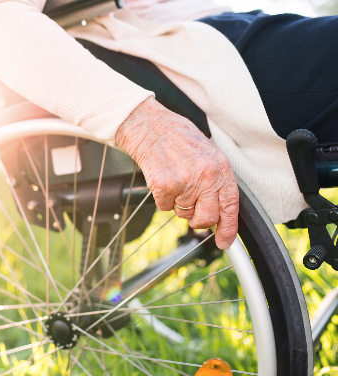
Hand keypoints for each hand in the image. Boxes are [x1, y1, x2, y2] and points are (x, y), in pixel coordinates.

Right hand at [115, 97, 238, 249]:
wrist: (151, 127)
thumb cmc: (178, 139)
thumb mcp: (207, 155)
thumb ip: (215, 181)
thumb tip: (218, 212)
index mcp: (220, 168)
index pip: (230, 206)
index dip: (228, 228)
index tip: (224, 241)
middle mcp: (206, 176)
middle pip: (206, 217)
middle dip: (197, 220)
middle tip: (190, 211)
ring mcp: (185, 181)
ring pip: (182, 213)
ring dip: (176, 204)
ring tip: (174, 181)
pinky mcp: (165, 185)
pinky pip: (164, 207)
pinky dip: (161, 199)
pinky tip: (161, 180)